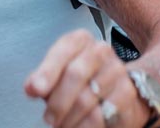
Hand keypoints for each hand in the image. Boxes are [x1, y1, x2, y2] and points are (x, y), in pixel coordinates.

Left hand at [24, 29, 151, 126]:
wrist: (115, 90)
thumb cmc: (79, 79)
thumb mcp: (57, 73)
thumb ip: (41, 79)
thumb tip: (31, 88)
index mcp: (79, 40)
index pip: (61, 52)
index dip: (47, 72)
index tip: (35, 91)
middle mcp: (100, 50)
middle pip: (75, 74)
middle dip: (58, 101)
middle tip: (48, 119)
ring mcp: (117, 70)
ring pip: (89, 96)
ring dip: (71, 117)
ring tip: (61, 126)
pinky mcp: (128, 92)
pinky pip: (105, 111)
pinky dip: (88, 124)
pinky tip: (78, 127)